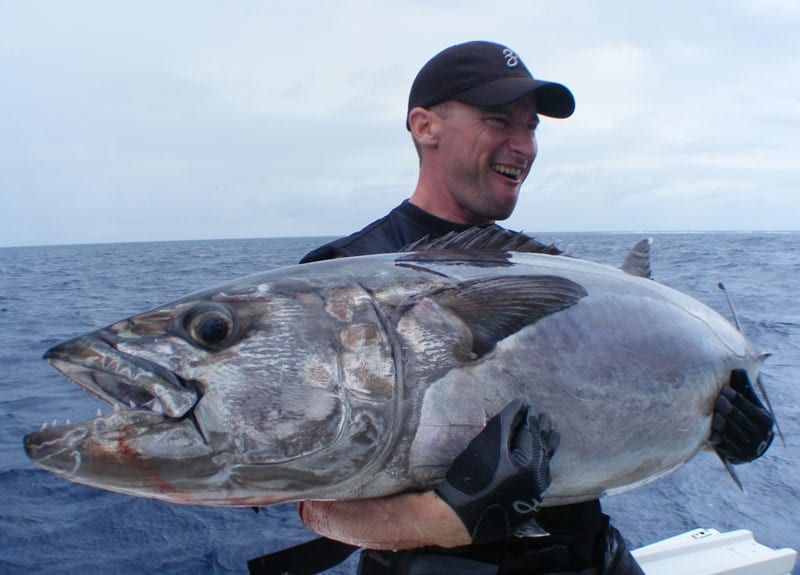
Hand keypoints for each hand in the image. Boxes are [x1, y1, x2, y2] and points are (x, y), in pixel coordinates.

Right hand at [434, 399, 559, 543]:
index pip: (531, 434)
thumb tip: (522, 404)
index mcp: (528, 463)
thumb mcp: (486, 443)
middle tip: (546, 417)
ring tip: (551, 435)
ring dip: (546, 448)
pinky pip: (540, 480)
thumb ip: (506, 422)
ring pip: (545, 465)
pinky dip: (542, 466)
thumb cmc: (469, 477)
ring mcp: (534, 494)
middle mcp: (536, 480)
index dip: (530, 418)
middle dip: (543, 432)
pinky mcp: (528, 504)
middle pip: (542, 449)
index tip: (530, 405)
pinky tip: (542, 461)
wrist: (458, 514)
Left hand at [710, 369, 773, 463]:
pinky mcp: (735, 457)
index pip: (748, 408)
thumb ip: (743, 388)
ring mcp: (747, 449)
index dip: (736, 398)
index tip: (725, 390)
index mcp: (765, 421)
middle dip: (726, 408)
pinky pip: (722, 445)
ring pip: (728, 433)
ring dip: (718, 422)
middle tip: (717, 399)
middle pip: (737, 419)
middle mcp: (759, 437)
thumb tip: (737, 370)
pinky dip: (715, 436)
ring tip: (713, 414)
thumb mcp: (749, 402)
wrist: (749, 441)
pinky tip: (708, 429)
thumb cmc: (746, 414)